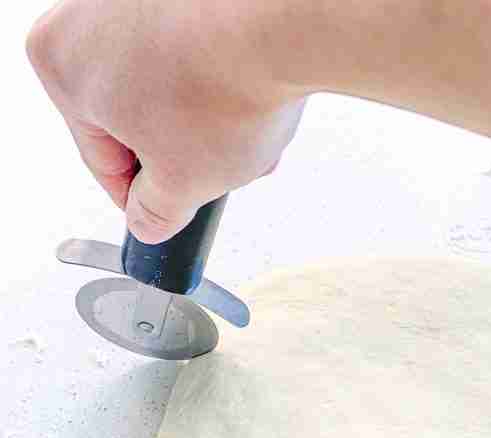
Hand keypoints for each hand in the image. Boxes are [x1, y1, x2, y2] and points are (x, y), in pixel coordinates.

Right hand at [27, 0, 306, 242]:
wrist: (284, 22)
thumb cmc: (224, 88)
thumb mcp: (183, 183)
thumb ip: (155, 212)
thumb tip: (146, 219)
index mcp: (61, 64)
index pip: (100, 159)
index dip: (141, 197)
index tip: (167, 211)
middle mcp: (84, 13)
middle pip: (135, 116)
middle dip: (184, 155)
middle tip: (221, 173)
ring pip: (168, 84)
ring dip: (208, 122)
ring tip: (247, 137)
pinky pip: (195, 48)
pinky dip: (221, 76)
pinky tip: (252, 98)